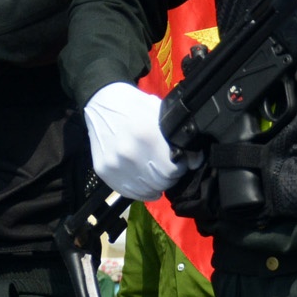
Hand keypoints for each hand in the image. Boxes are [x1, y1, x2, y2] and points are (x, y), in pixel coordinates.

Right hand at [85, 82, 185, 201]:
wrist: (101, 104)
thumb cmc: (135, 106)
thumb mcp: (161, 115)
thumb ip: (179, 138)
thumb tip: (195, 161)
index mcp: (146, 135)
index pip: (172, 170)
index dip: (180, 167)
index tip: (178, 161)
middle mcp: (129, 153)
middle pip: (160, 182)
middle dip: (169, 177)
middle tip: (167, 167)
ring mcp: (114, 164)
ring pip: (146, 190)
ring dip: (155, 184)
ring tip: (154, 172)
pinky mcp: (103, 171)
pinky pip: (129, 192)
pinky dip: (140, 190)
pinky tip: (144, 180)